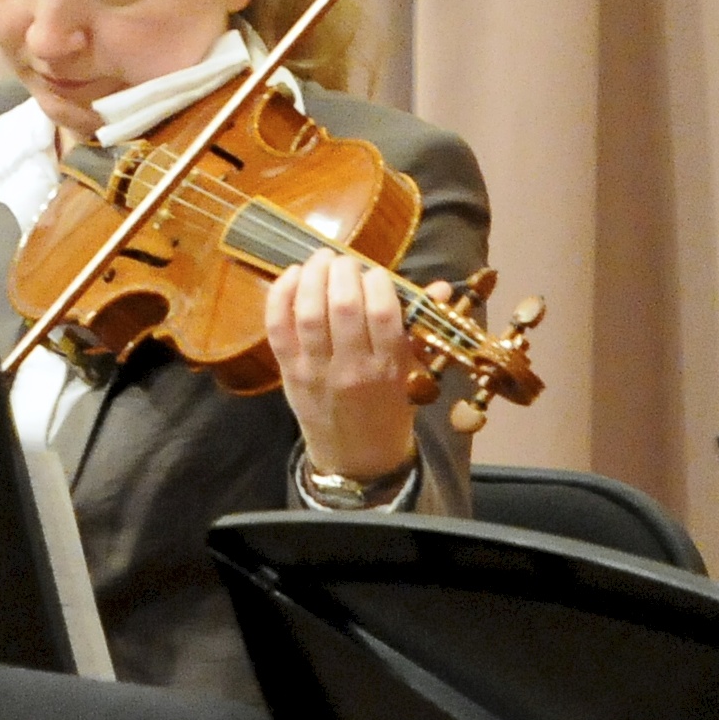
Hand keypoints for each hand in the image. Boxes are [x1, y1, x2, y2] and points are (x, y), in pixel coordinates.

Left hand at [266, 250, 425, 485]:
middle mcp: (351, 369)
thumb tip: (440, 287)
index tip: (377, 273)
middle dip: (345, 272)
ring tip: (322, 259)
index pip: (384, 313)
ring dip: (314, 276)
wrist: (357, 460)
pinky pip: (278, 327)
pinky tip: (294, 275)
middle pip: (344, 306)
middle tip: (346, 261)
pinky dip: (281, 296)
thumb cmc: (389, 410)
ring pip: (309, 313)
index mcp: (388, 369)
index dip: (379, 282)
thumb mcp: (412, 374)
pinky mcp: (287, 372)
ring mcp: (314, 371)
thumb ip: (420, 328)